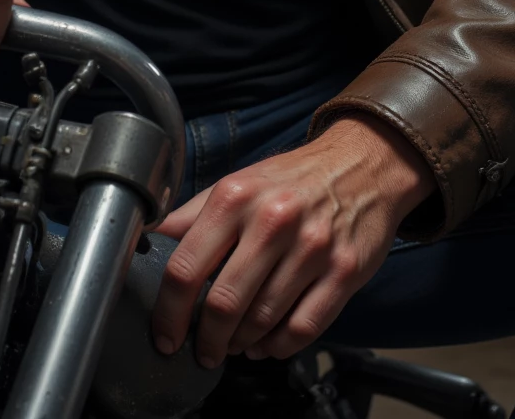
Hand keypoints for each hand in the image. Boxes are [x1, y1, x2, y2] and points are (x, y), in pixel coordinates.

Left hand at [151, 114, 435, 366]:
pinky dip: (280, 346)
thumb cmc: (294, 178)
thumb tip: (151, 244)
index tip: (166, 336)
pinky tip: (270, 342)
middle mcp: (273, 220)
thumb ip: (194, 214)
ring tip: (237, 343)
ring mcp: (312, 247)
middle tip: (204, 350)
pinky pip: (303, 329)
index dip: (169, 313)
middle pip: (224, 304)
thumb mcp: (240, 181)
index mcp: (236, 196)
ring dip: (243, 343)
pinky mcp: (344, 271)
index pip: (186, 267)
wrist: (364, 163)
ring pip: (263, 322)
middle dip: (207, 339)